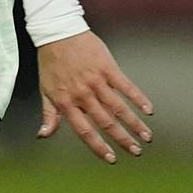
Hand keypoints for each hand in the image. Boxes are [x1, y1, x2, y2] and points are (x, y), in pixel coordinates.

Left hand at [35, 30, 154, 162]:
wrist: (57, 33)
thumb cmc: (51, 63)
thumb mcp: (45, 91)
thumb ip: (49, 115)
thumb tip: (44, 135)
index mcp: (66, 102)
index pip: (84, 131)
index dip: (98, 147)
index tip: (111, 158)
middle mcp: (82, 94)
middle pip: (106, 122)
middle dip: (123, 139)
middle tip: (136, 151)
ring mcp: (96, 81)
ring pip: (118, 108)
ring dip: (134, 124)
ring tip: (146, 136)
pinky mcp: (107, 68)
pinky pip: (126, 86)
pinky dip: (138, 99)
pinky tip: (148, 110)